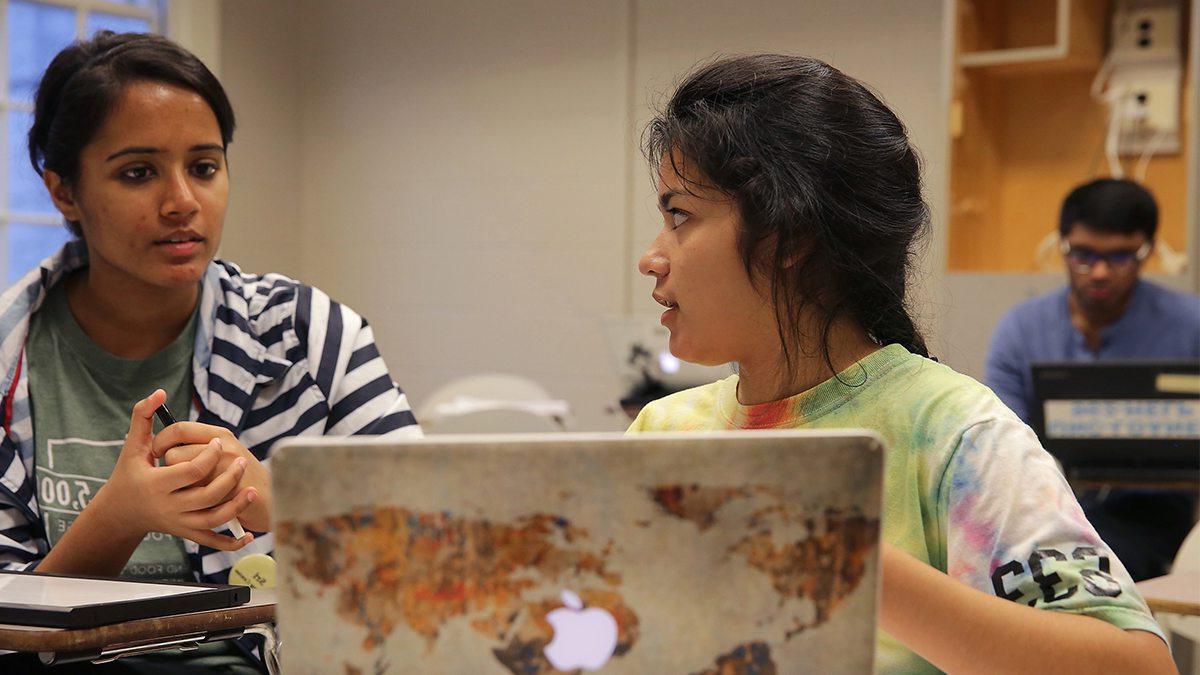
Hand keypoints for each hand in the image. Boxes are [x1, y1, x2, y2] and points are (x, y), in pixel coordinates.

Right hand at [93, 390, 255, 550]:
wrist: (121, 512)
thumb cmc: (129, 474)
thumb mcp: (133, 446)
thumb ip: (143, 416)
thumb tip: (158, 392)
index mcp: (156, 483)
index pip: (190, 470)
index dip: (208, 455)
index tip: (219, 442)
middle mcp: (168, 505)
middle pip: (206, 495)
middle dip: (229, 478)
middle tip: (243, 460)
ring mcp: (179, 522)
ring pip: (212, 519)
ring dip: (236, 507)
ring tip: (253, 490)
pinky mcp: (186, 533)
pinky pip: (211, 541)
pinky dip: (231, 543)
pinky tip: (249, 536)